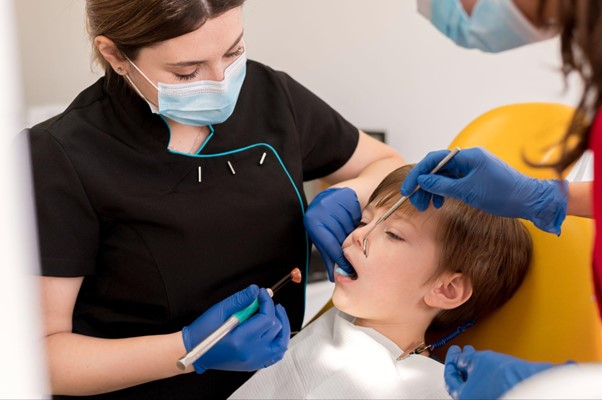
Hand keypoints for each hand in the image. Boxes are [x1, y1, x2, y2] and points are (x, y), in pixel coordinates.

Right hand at [182, 285, 289, 373]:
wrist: (195, 351)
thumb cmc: (203, 332)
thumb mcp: (220, 310)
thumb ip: (241, 299)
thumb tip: (256, 290)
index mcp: (240, 340)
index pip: (267, 318)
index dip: (267, 302)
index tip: (262, 294)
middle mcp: (250, 353)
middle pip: (275, 328)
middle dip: (272, 310)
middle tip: (263, 302)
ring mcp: (254, 361)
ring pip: (281, 343)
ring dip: (282, 326)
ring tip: (275, 314)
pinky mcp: (254, 364)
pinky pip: (276, 355)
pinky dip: (279, 341)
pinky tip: (274, 331)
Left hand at [304, 187, 360, 280]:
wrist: (334, 196)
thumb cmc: (327, 220)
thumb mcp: (323, 237)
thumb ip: (328, 255)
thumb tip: (333, 275)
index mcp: (311, 221)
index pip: (328, 244)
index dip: (338, 257)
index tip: (346, 266)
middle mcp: (320, 209)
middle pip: (340, 236)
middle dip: (346, 245)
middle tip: (352, 250)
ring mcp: (334, 200)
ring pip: (349, 226)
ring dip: (352, 232)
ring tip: (350, 231)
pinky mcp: (346, 196)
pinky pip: (356, 216)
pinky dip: (357, 221)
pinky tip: (353, 220)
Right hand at [401, 147, 567, 233]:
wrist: (529, 200)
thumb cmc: (503, 194)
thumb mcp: (468, 191)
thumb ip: (443, 186)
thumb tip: (423, 181)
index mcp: (467, 156)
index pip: (434, 160)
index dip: (418, 174)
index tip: (408, 189)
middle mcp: (468, 160)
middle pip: (436, 169)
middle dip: (423, 185)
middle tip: (416, 202)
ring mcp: (471, 169)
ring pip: (443, 177)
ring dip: (432, 191)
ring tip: (427, 206)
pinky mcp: (474, 179)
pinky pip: (452, 183)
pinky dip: (443, 193)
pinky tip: (440, 203)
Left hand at [444, 345, 553, 399]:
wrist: (530, 382)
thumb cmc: (504, 376)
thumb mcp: (477, 360)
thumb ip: (463, 359)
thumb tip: (459, 358)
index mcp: (463, 397)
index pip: (450, 380)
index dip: (450, 362)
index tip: (453, 352)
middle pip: (463, 383)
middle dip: (461, 364)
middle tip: (461, 352)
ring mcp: (489, 398)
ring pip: (476, 383)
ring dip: (473, 367)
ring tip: (474, 354)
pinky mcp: (502, 395)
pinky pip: (487, 385)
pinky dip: (484, 373)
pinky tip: (487, 363)